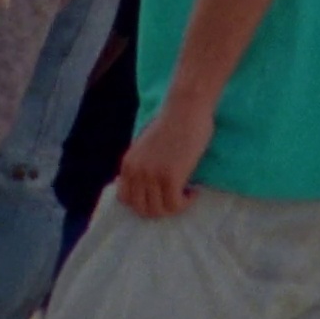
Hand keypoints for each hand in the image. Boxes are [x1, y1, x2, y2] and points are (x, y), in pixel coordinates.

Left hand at [116, 102, 213, 218]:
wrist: (186, 108)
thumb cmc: (172, 123)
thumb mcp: (146, 147)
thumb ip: (142, 166)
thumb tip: (146, 189)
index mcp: (127, 164)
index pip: (125, 199)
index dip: (143, 202)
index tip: (159, 196)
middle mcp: (135, 172)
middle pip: (142, 209)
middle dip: (160, 208)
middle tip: (175, 196)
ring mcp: (151, 175)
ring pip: (159, 211)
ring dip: (175, 206)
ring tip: (186, 192)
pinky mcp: (170, 177)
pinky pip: (175, 205)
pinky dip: (186, 203)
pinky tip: (194, 190)